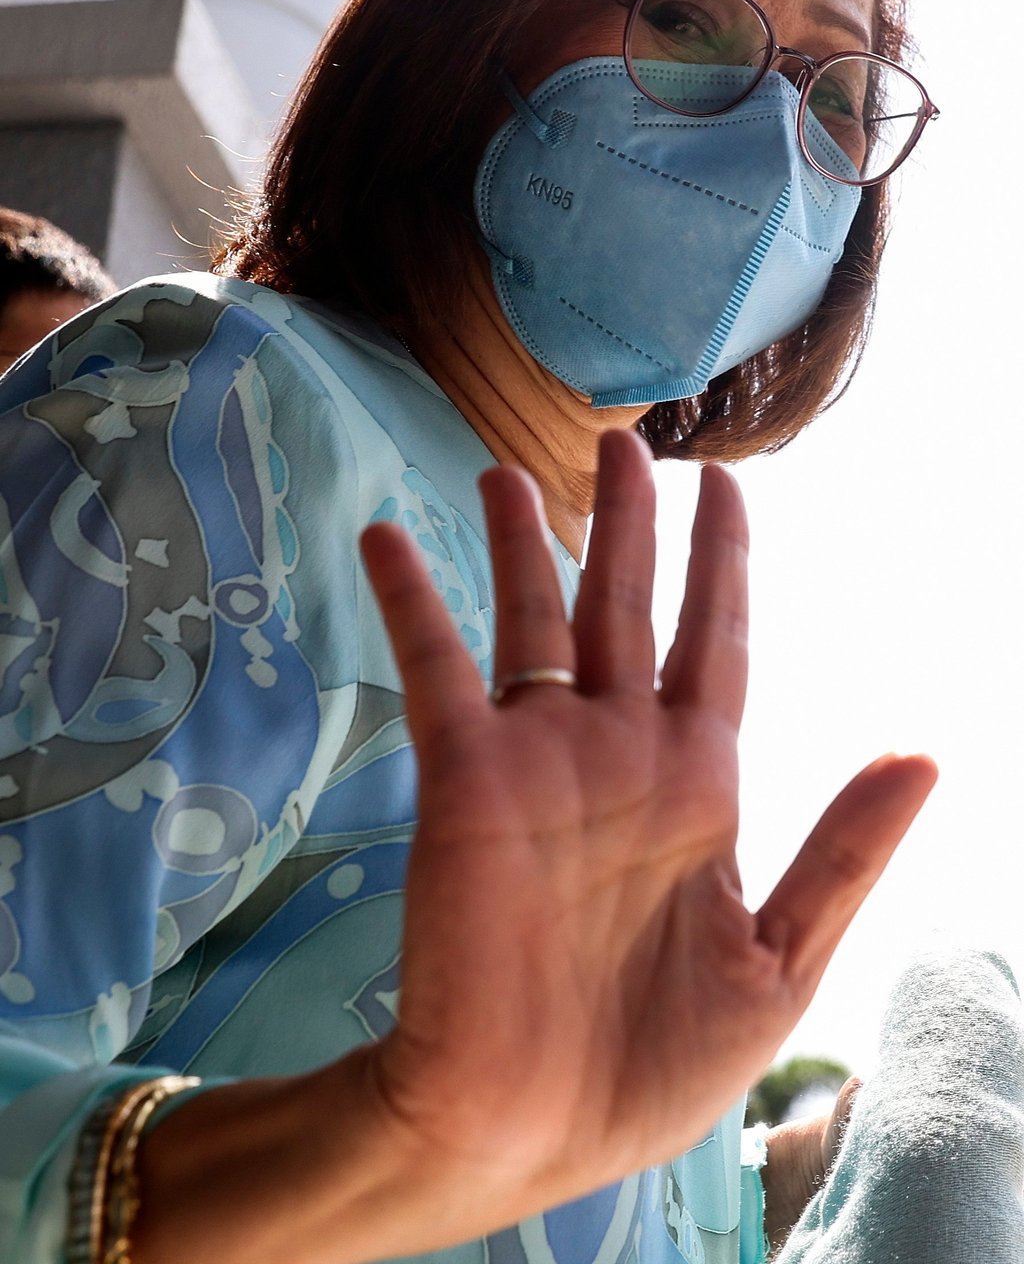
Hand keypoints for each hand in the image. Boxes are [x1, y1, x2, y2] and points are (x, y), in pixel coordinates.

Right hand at [356, 429, 935, 1248]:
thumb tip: (923, 752)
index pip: (718, 639)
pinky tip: (388, 538)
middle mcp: (620, 749)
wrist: (526, 1127)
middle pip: (627, 603)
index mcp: (700, 783)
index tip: (728, 485)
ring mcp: (540, 757)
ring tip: (505, 471)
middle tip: (623, 442)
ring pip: (535, 617)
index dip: (724, 560)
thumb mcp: (777, 965)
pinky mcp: (464, 779)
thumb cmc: (651, 1063)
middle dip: (627, 521)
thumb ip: (844, 853)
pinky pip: (437, 669)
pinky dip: (414, 602)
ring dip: (518, 541)